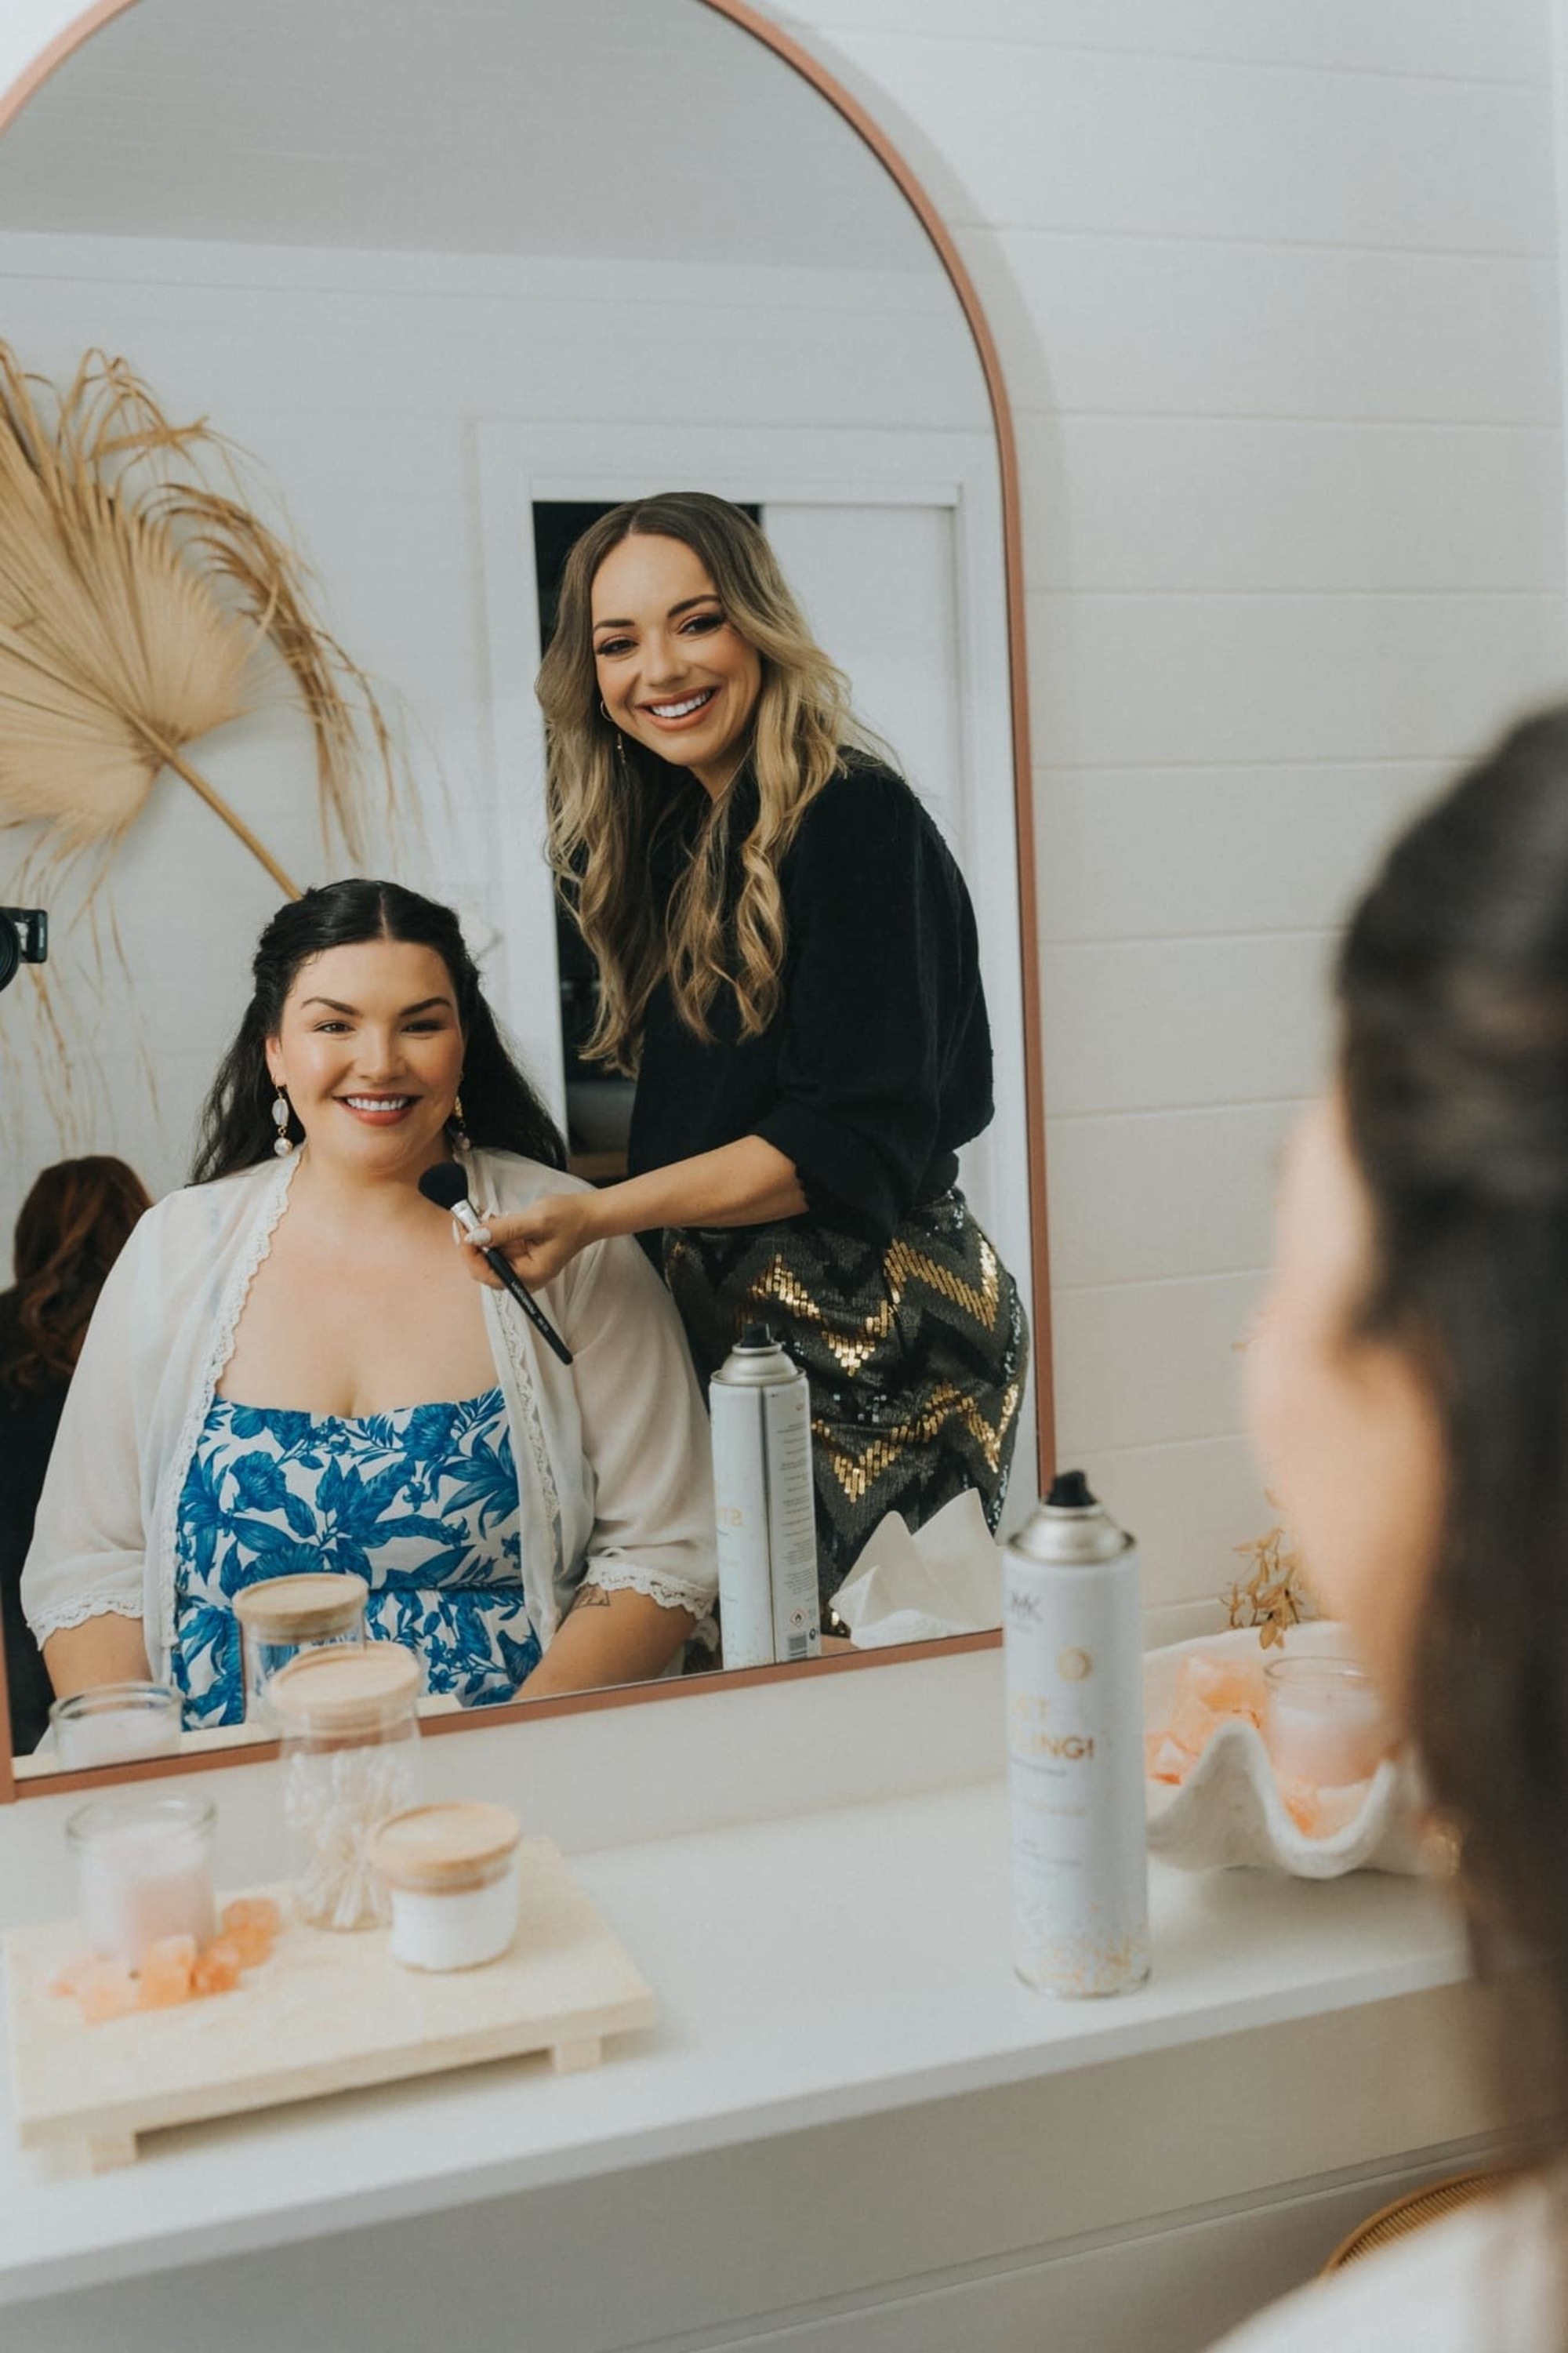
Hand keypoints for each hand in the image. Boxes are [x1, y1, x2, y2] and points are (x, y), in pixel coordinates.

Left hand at [456, 1191, 595, 1289]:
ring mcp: (523, 1265)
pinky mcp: (522, 1254)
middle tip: (466, 1219)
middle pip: (485, 1267)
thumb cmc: (569, 1219)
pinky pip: (499, 1246)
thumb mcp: (535, 1221)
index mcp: (529, 1275)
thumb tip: (475, 1237)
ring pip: (490, 1255)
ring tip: (480, 1214)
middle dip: (474, 1244)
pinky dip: (492, 1233)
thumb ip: (503, 1230)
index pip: (487, 1275)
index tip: (465, 1232)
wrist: (589, 1215)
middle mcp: (524, 1276)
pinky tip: (493, 1218)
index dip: (471, 1255)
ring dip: (482, 1236)